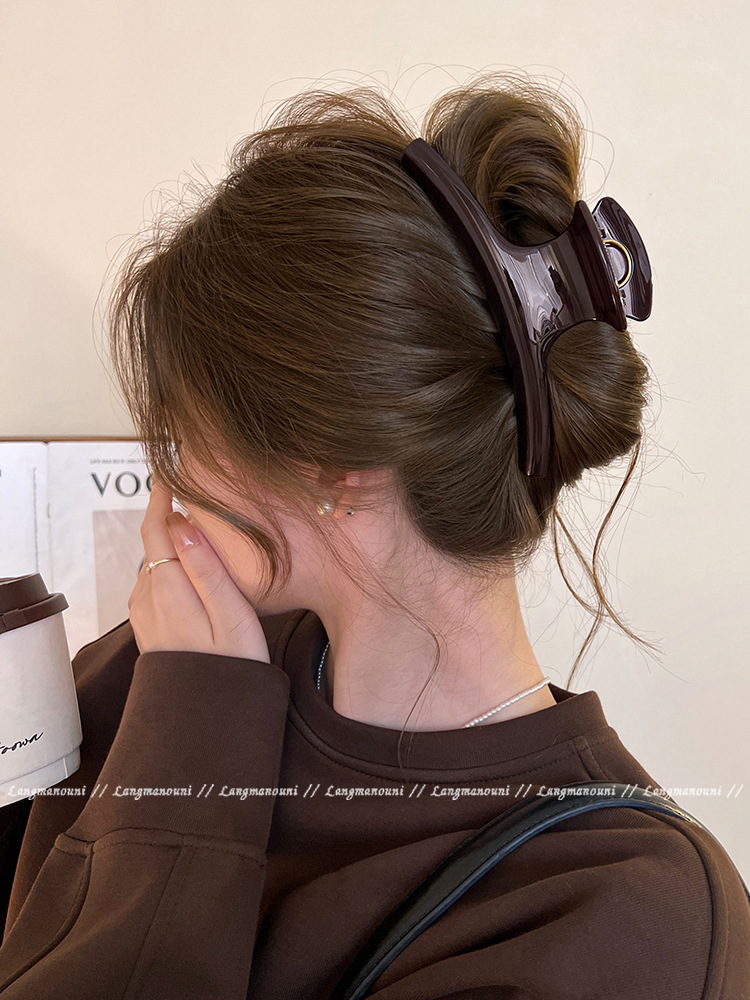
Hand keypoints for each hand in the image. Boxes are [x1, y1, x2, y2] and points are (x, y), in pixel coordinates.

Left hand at [128, 473, 270, 662]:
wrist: (207, 720)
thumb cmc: (232, 665)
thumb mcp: (231, 614)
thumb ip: (207, 567)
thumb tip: (181, 522)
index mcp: (167, 587)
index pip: (155, 529)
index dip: (162, 497)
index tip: (173, 472)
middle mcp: (147, 595)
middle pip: (154, 543)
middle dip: (169, 517)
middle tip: (194, 494)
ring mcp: (144, 612)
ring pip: (155, 562)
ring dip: (171, 543)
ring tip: (199, 528)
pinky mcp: (149, 625)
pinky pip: (157, 582)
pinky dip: (171, 566)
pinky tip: (193, 569)